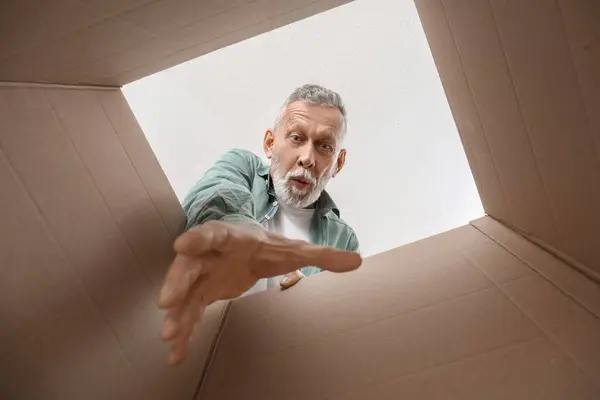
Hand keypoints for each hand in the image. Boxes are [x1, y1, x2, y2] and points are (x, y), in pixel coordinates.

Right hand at [157, 220, 361, 364]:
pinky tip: (177, 354)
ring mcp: (201, 275)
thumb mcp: (293, 249)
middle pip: (189, 265)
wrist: (247, 247)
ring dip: (176, 313)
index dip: (198, 239)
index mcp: (230, 236)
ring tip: (169, 336)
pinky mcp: (201, 294)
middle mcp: (209, 254)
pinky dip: (183, 331)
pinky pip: (189, 313)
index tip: (183, 245)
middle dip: (177, 281)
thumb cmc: (266, 245)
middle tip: (167, 301)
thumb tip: (357, 261)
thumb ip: (321, 254)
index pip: (212, 234)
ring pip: (184, 293)